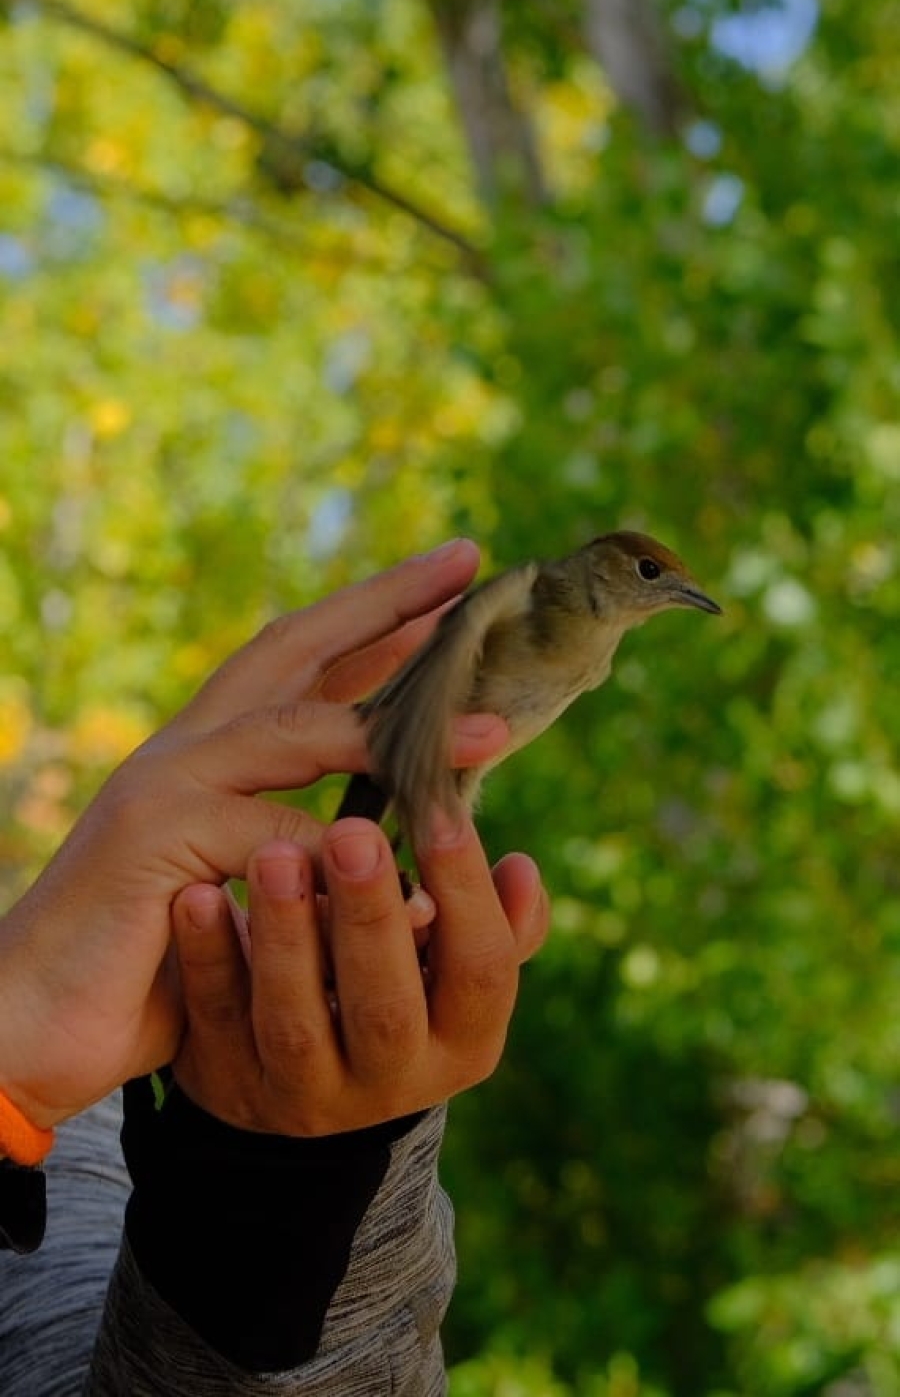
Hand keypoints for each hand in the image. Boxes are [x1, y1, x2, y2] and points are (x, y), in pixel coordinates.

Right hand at [0, 541, 507, 1129]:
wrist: (29, 1023)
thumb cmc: (143, 967)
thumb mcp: (241, 895)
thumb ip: (300, 854)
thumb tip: (394, 848)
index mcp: (206, 751)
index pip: (299, 658)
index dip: (374, 615)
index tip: (450, 578)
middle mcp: (185, 748)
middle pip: (294, 647)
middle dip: (384, 604)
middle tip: (466, 565)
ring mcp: (166, 784)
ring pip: (296, 732)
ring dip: (396, 731)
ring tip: (493, 731)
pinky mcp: (153, 838)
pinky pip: (274, 842)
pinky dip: (347, 863)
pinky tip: (414, 886)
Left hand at [171, 815, 548, 1134]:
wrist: (299, 1079)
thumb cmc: (395, 982)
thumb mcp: (450, 969)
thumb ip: (494, 919)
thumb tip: (520, 868)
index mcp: (463, 1042)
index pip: (482, 971)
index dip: (469, 895)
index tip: (442, 810)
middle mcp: (391, 1082)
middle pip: (386, 1006)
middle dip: (371, 918)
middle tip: (354, 833)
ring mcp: (305, 1094)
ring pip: (295, 1022)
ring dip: (286, 936)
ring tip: (273, 854)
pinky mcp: (228, 1086)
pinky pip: (216, 1021)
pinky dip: (209, 959)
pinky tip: (198, 896)